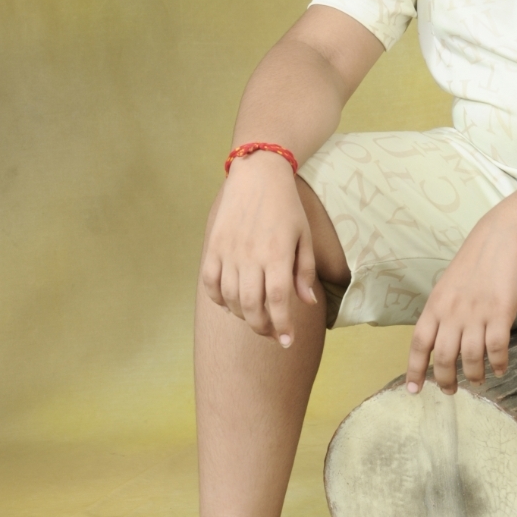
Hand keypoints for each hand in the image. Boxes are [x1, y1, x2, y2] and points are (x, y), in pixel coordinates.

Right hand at [201, 156, 318, 346]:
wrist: (257, 174)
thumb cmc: (286, 207)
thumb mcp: (304, 236)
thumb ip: (304, 272)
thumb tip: (306, 303)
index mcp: (278, 253)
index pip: (279, 300)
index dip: (282, 326)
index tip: (287, 342)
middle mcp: (251, 255)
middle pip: (252, 306)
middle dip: (263, 327)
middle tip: (272, 334)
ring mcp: (229, 251)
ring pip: (230, 299)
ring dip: (243, 316)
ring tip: (255, 318)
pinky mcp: (213, 246)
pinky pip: (210, 283)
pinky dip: (219, 299)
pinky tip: (231, 302)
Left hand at [405, 205, 516, 393]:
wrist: (503, 237)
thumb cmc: (477, 260)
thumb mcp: (448, 284)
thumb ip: (443, 310)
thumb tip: (442, 338)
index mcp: (436, 305)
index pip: (419, 343)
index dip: (414, 369)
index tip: (413, 390)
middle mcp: (452, 312)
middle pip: (443, 357)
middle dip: (445, 380)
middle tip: (451, 391)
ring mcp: (476, 313)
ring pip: (469, 357)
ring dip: (473, 375)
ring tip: (478, 381)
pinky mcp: (500, 313)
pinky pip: (496, 348)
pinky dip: (497, 363)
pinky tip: (499, 368)